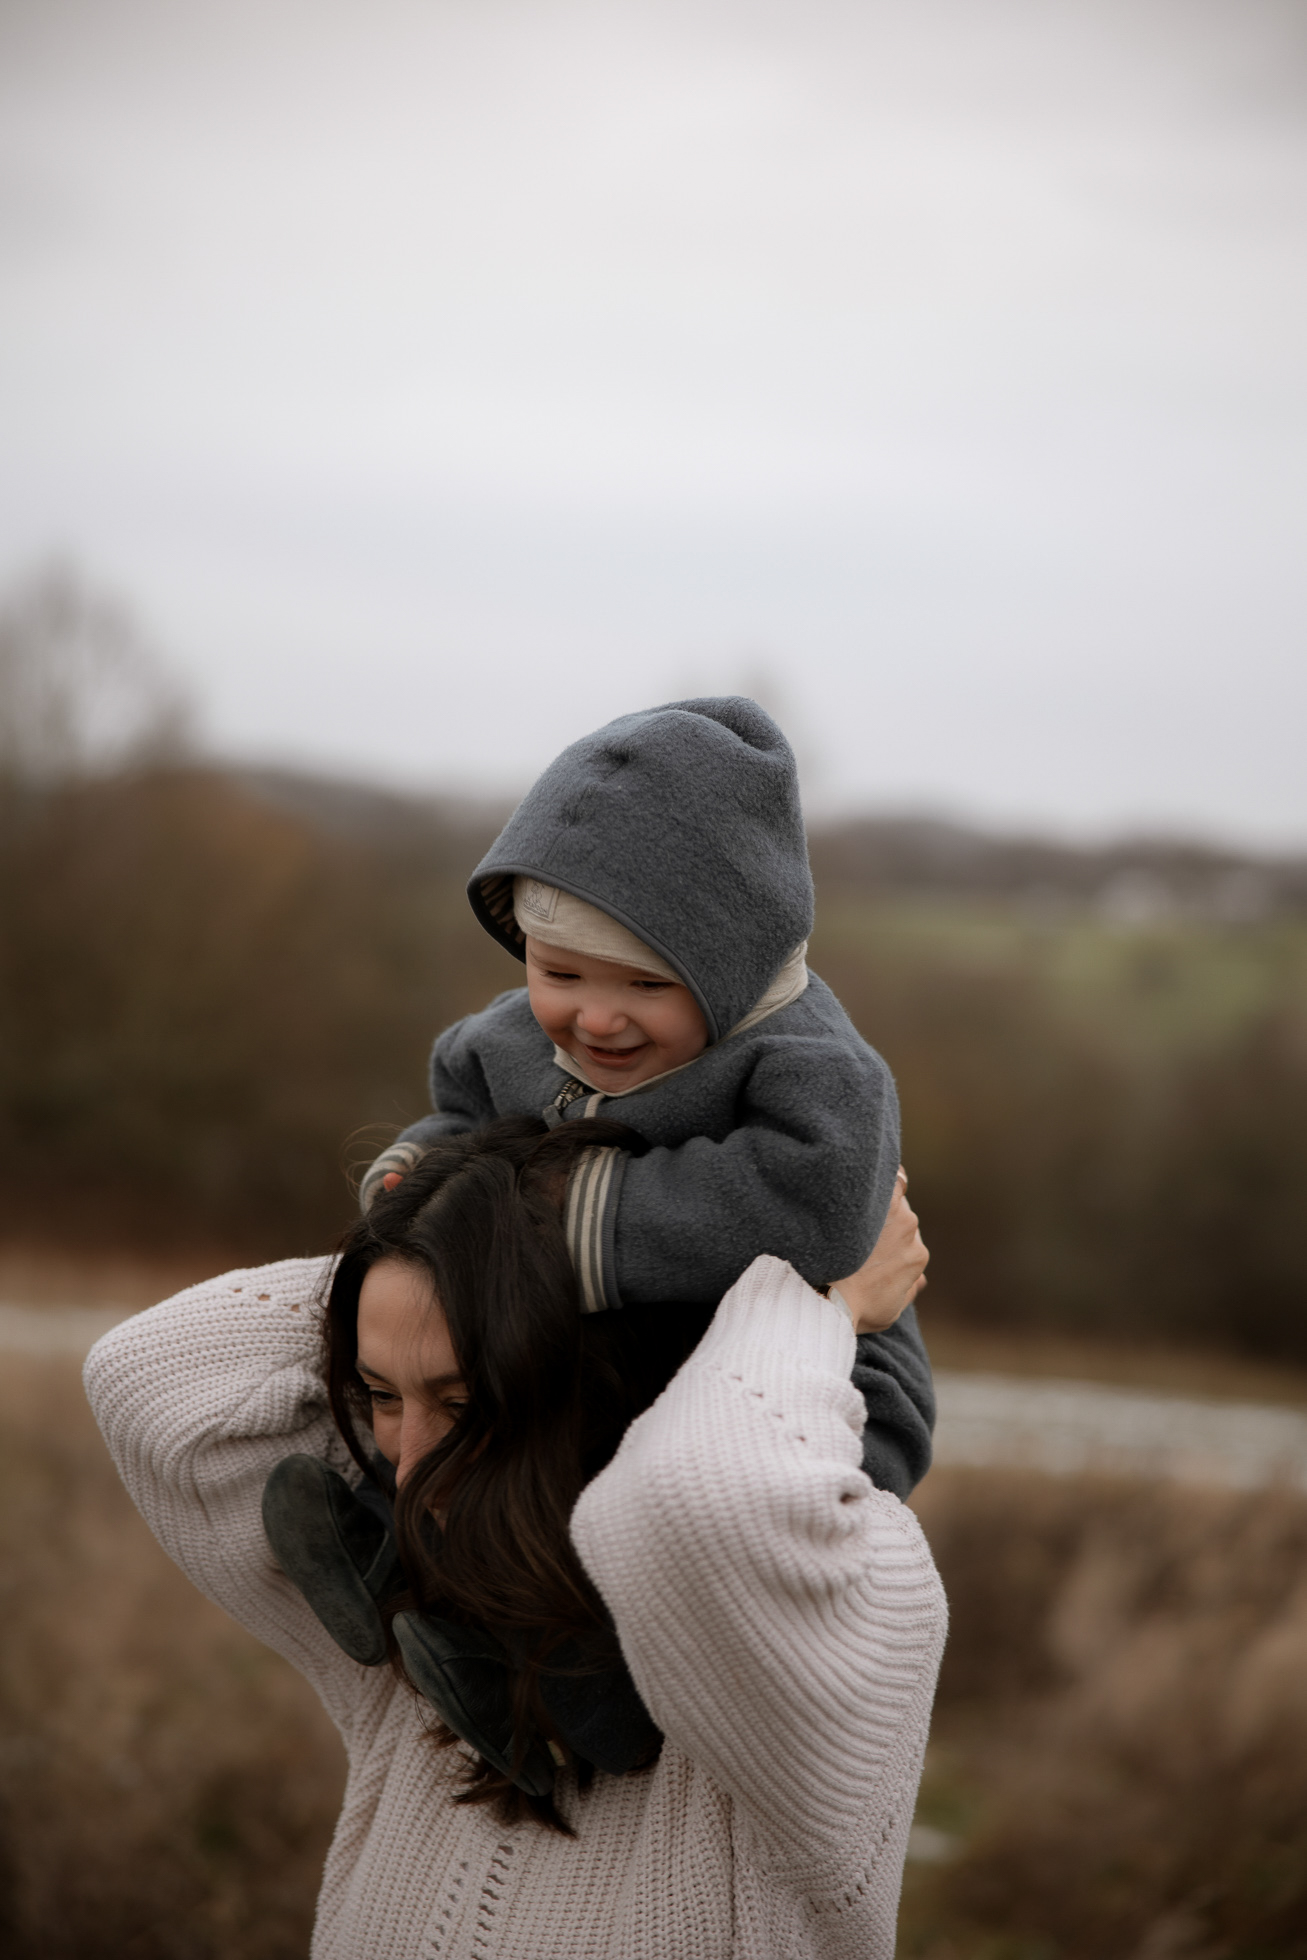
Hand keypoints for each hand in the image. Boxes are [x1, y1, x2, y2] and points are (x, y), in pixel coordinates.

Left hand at [830, 1169, 927, 1334]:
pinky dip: (886, 1175)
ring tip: (848, 1202)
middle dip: (878, 1217)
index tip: (863, 1238)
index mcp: (916, 1257)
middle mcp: (911, 1231)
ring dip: (873, 1198)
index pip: (904, 1234)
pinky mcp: (882, 1199)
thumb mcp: (888, 1310)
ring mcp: (898, 1213)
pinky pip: (893, 1177)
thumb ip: (906, 1290)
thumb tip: (919, 1279)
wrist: (832, 1296)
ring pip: (890, 1194)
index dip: (883, 1234)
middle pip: (897, 1213)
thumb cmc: (855, 1308)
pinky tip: (864, 1171)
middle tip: (849, 1223)